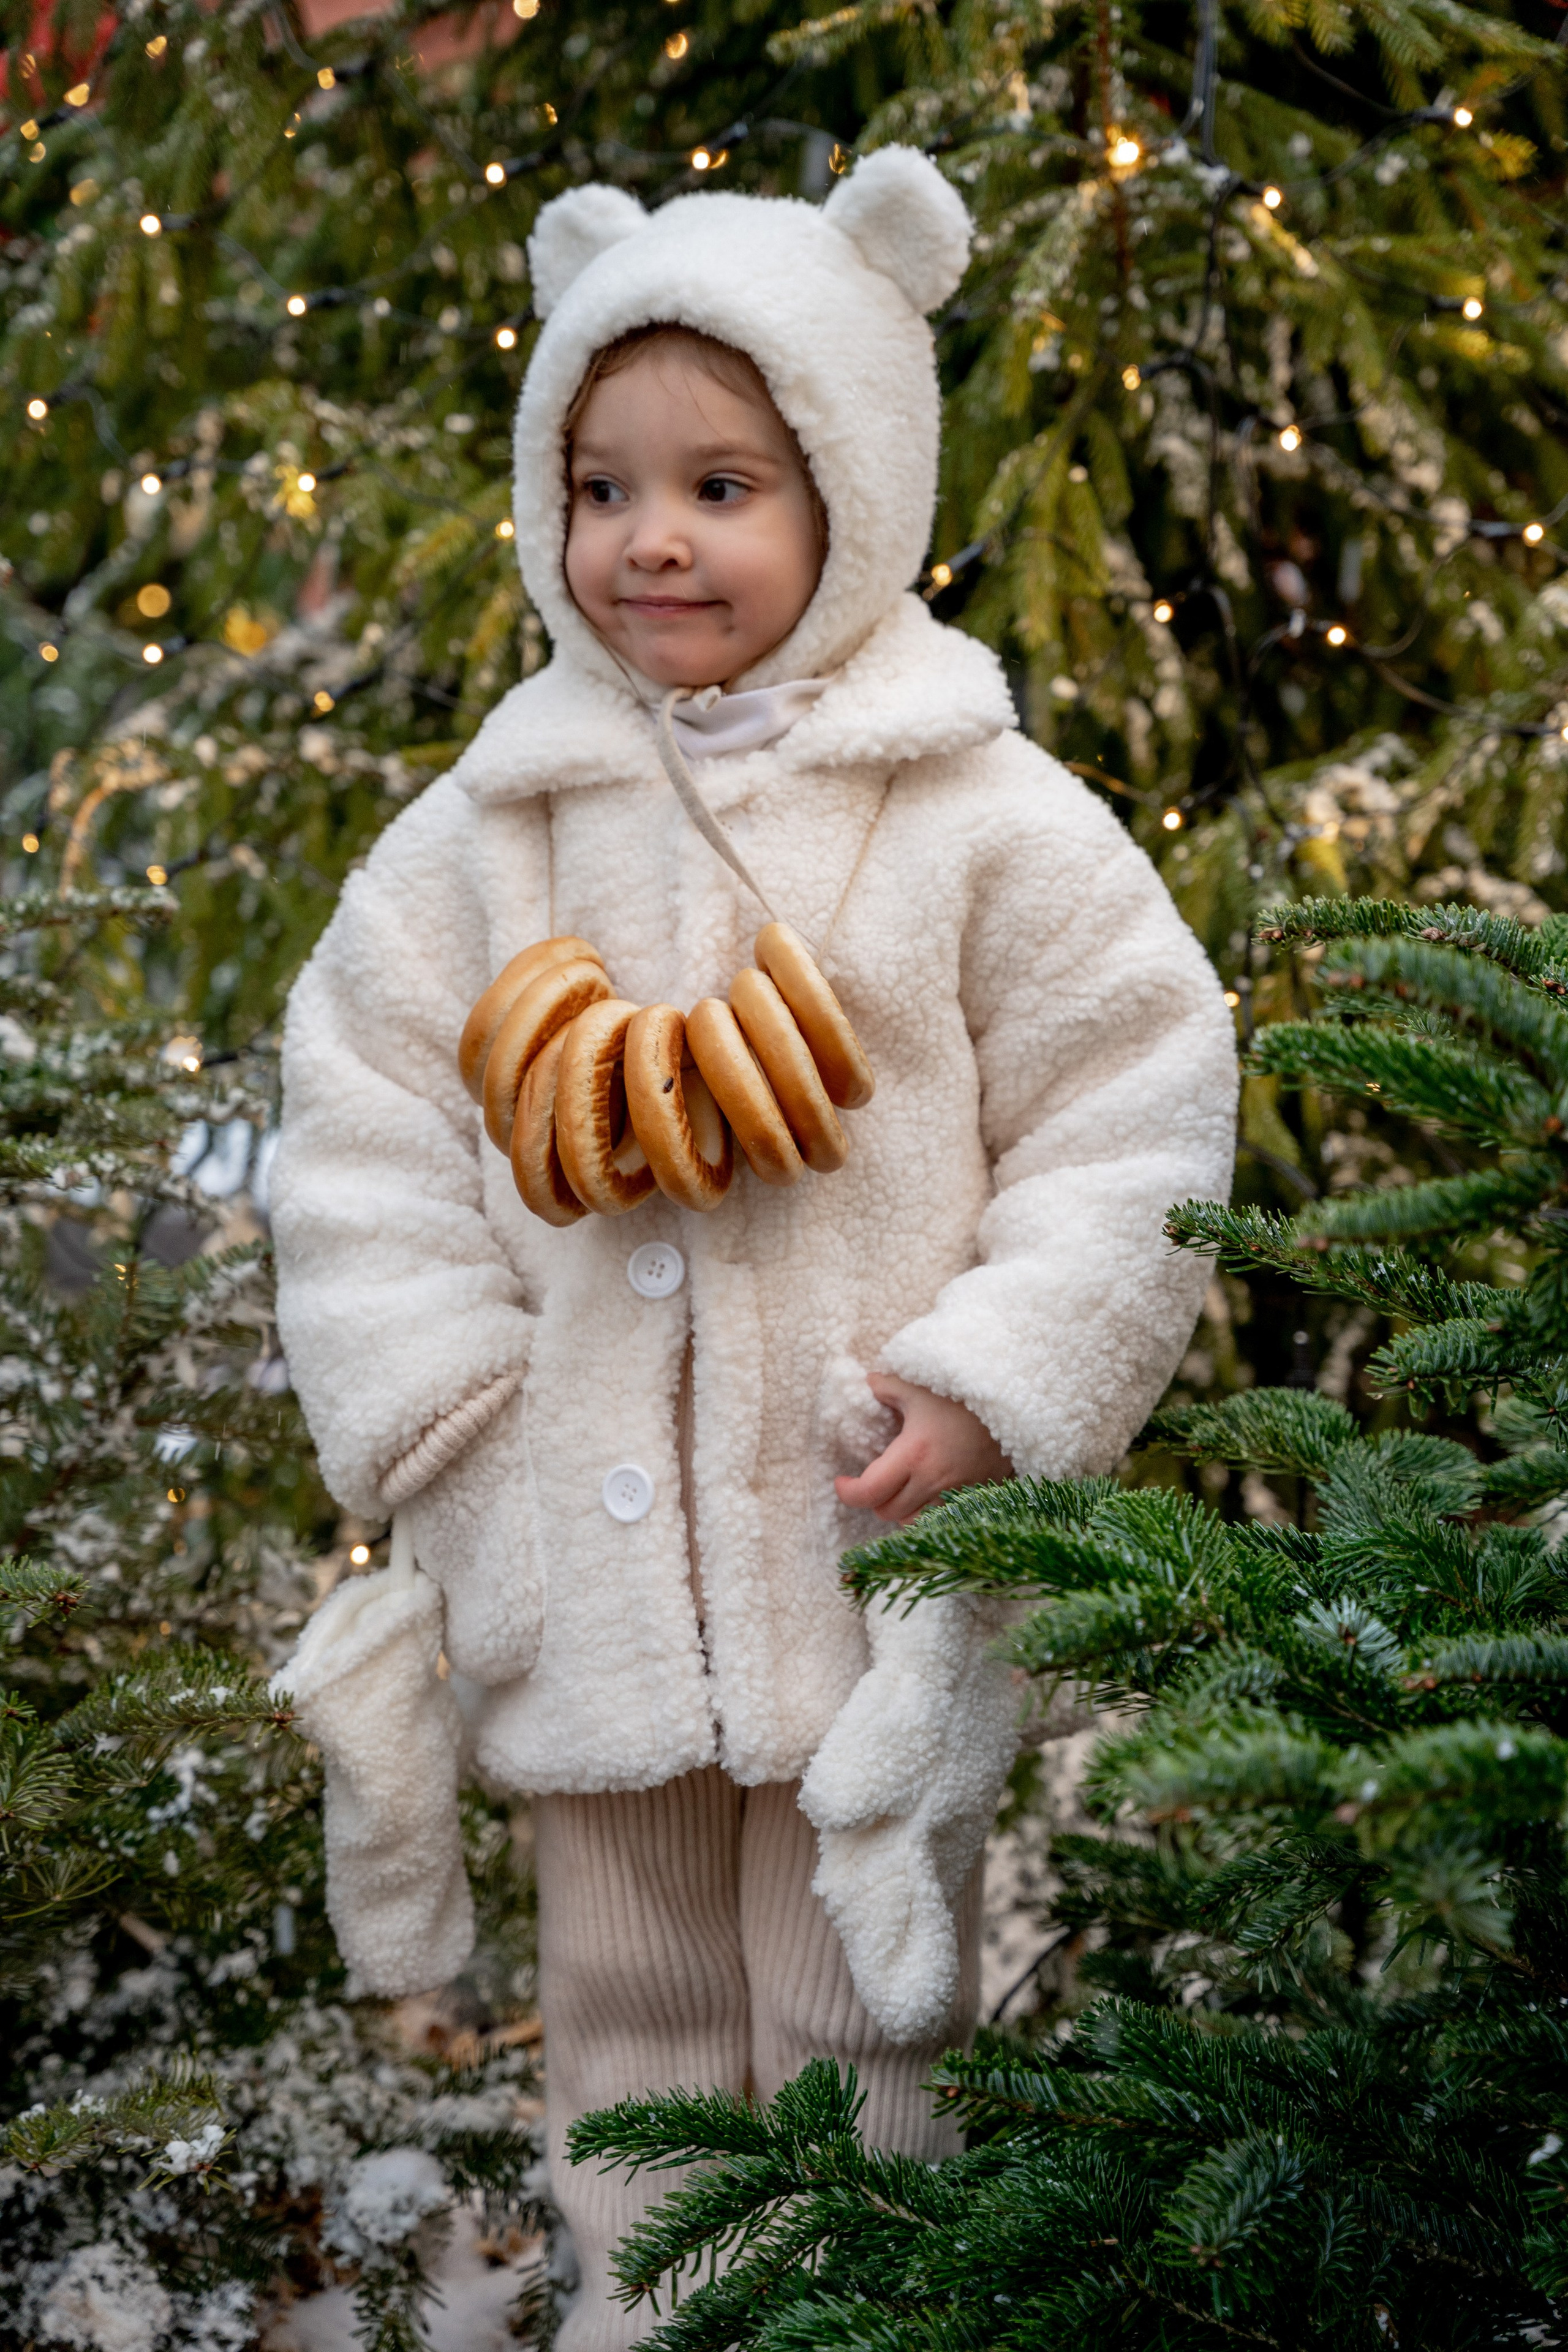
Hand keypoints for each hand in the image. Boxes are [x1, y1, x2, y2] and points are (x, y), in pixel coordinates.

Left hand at [834, 1373, 1011, 1525]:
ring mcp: (956, 1493)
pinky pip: (941, 1519)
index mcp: (913, 1454)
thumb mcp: (918, 1386)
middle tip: (872, 1480)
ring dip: (900, 1509)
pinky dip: (926, 1513)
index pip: (869, 1492)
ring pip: (913, 1522)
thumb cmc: (962, 1395)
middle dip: (873, 1499)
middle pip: (887, 1512)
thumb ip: (885, 1387)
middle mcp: (932, 1481)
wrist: (1014, 1406)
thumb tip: (866, 1384)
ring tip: (900, 1488)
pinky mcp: (975, 1496)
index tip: (842, 1481)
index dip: (848, 1492)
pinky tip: (926, 1493)